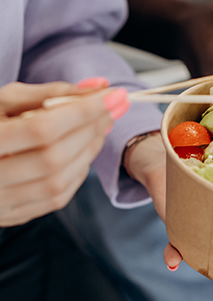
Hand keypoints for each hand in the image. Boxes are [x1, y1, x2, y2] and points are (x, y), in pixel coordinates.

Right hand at [0, 79, 128, 226]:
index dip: (83, 112)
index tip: (114, 95)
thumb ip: (52, 92)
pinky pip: (57, 198)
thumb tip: (100, 86)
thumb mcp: (6, 101)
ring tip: (100, 127)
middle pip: (54, 157)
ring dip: (89, 151)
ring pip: (58, 181)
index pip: (42, 128)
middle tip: (113, 109)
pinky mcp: (13, 214)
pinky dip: (79, 173)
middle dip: (91, 130)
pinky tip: (84, 151)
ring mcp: (0, 202)